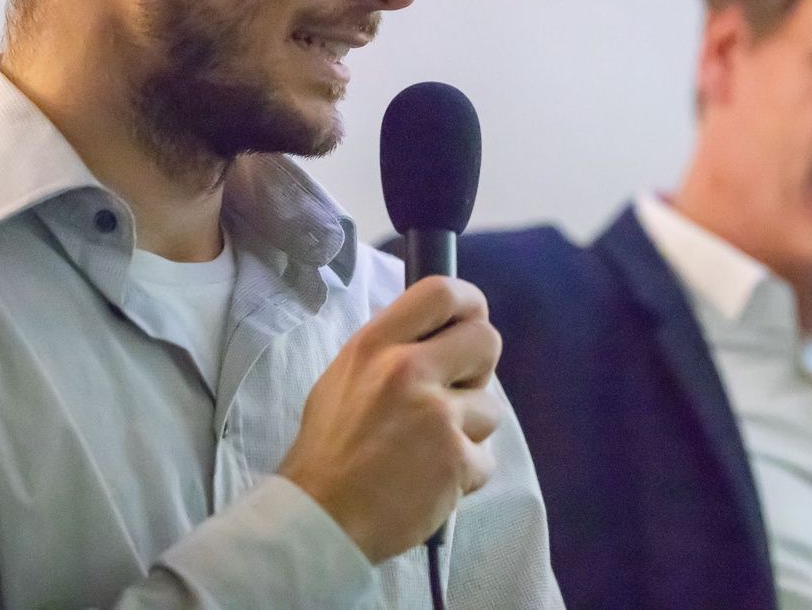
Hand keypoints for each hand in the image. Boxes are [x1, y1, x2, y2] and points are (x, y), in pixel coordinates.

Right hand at [279, 277, 502, 562]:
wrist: (320, 519)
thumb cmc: (330, 449)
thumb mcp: (345, 377)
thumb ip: (391, 351)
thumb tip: (439, 333)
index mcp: (376, 345)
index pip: (440, 293)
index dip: (469, 302)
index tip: (471, 318)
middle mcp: (408, 370)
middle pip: (486, 340)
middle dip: (479, 367)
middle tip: (454, 393)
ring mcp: (436, 416)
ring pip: (491, 406)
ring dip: (469, 429)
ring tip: (429, 449)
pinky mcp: (456, 459)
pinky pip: (485, 458)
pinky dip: (464, 474)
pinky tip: (432, 480)